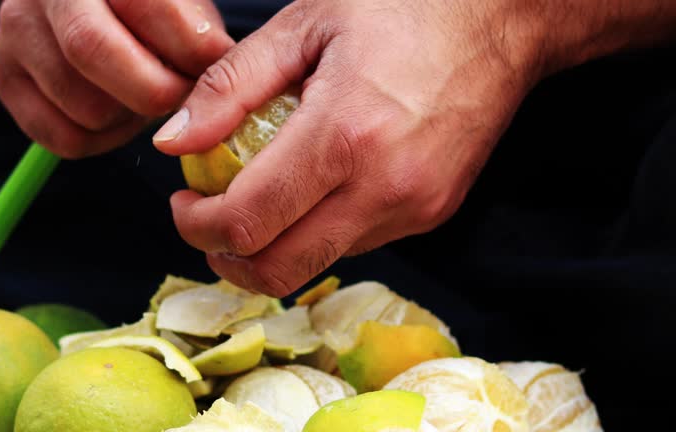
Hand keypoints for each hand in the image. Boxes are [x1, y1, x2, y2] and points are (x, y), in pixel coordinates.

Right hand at [0, 0, 232, 157]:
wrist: (92, 8)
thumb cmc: (154, 14)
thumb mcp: (186, 8)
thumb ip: (201, 37)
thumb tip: (215, 76)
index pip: (146, 5)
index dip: (189, 50)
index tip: (210, 73)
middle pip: (91, 50)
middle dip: (153, 91)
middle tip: (179, 100)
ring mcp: (17, 31)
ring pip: (81, 105)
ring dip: (128, 120)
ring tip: (143, 99)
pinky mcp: (5, 76)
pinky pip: (61, 138)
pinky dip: (101, 141)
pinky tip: (115, 114)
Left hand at [152, 0, 548, 295]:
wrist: (501, 21)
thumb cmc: (403, 8)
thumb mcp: (304, 25)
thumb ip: (229, 87)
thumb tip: (175, 142)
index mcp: (343, 134)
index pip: (248, 222)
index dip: (198, 227)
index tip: (184, 205)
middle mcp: (383, 187)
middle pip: (280, 270)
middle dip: (227, 259)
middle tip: (209, 224)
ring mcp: (414, 209)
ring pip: (318, 263)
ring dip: (274, 246)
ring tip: (263, 198)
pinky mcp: (433, 214)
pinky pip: (357, 244)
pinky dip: (319, 231)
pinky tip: (317, 189)